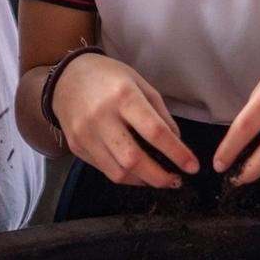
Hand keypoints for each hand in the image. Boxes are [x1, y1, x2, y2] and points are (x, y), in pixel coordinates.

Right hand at [49, 53, 198, 187]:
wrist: (67, 78)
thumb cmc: (109, 78)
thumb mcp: (140, 84)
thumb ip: (160, 113)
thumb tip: (177, 143)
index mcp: (123, 96)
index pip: (155, 132)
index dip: (177, 153)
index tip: (192, 166)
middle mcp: (102, 117)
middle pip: (134, 158)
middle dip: (160, 177)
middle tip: (177, 181)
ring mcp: (86, 134)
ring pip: (118, 171)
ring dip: (144, 181)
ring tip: (161, 180)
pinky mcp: (77, 146)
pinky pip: (105, 170)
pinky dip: (126, 177)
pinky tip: (139, 174)